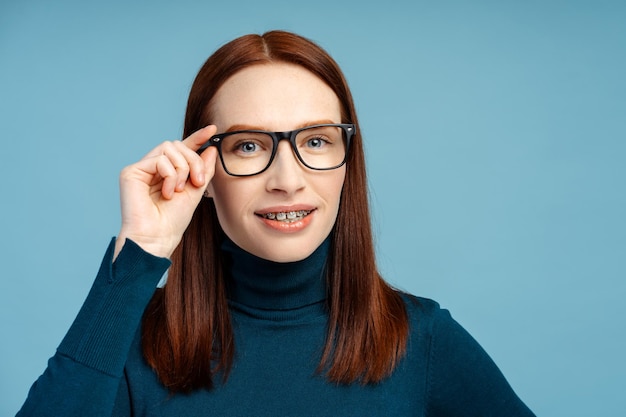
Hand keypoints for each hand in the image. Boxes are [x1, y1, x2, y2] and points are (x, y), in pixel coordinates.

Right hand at [113, 125, 217, 259]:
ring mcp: (142, 169)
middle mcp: (153, 168)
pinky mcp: (131, 172)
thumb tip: (210, 148)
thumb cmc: (173, 220)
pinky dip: (169, 175)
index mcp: (168, 172)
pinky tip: (167, 192)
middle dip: (194, 161)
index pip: (182, 149)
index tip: (212, 130)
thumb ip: (203, 170)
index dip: (197, 138)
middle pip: (178, 145)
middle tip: (198, 182)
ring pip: (170, 148)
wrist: (157, 237)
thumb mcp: (196, 191)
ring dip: (182, 169)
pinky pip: (159, 159)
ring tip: (179, 190)